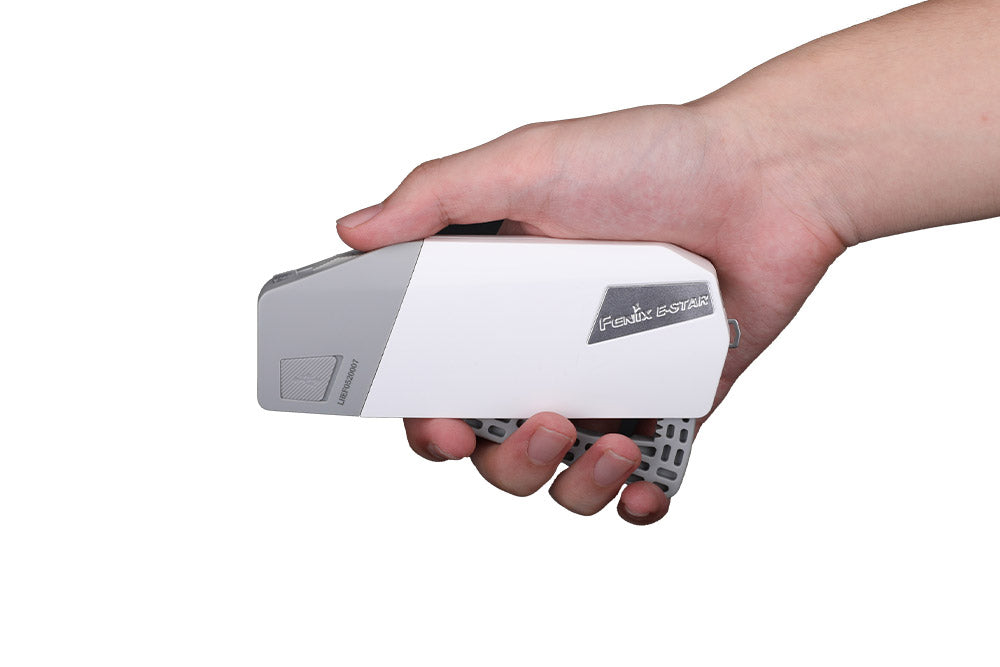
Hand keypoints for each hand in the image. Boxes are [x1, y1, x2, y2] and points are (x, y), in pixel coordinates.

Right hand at [336, 104, 844, 522]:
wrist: (769, 178)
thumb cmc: (653, 159)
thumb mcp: (530, 163)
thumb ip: (435, 196)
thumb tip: (352, 230)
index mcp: (498, 301)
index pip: (438, 381)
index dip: (428, 421)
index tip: (444, 429)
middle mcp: (545, 350)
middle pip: (495, 445)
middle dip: (508, 463)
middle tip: (545, 427)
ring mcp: (607, 383)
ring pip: (563, 476)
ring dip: (574, 485)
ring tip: (613, 447)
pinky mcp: (669, 405)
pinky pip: (642, 481)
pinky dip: (639, 502)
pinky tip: (645, 485)